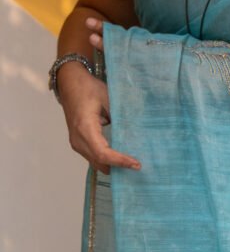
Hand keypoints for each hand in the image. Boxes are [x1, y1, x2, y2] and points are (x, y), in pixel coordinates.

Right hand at [57, 18, 140, 174]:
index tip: (136, 164)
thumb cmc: (89, 89)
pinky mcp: (78, 142)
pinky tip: (120, 158)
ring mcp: (76, 142)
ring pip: (95, 162)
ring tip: (131, 165)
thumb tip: (134, 132)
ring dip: (112, 166)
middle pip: (99, 162)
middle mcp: (78, 140)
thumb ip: (119, 117)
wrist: (70, 84)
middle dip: (118, 167)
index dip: (120, 161)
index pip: (103, 153)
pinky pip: (92, 156)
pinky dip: (106, 160)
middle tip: (138, 167)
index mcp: (85, 128)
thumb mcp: (108, 99)